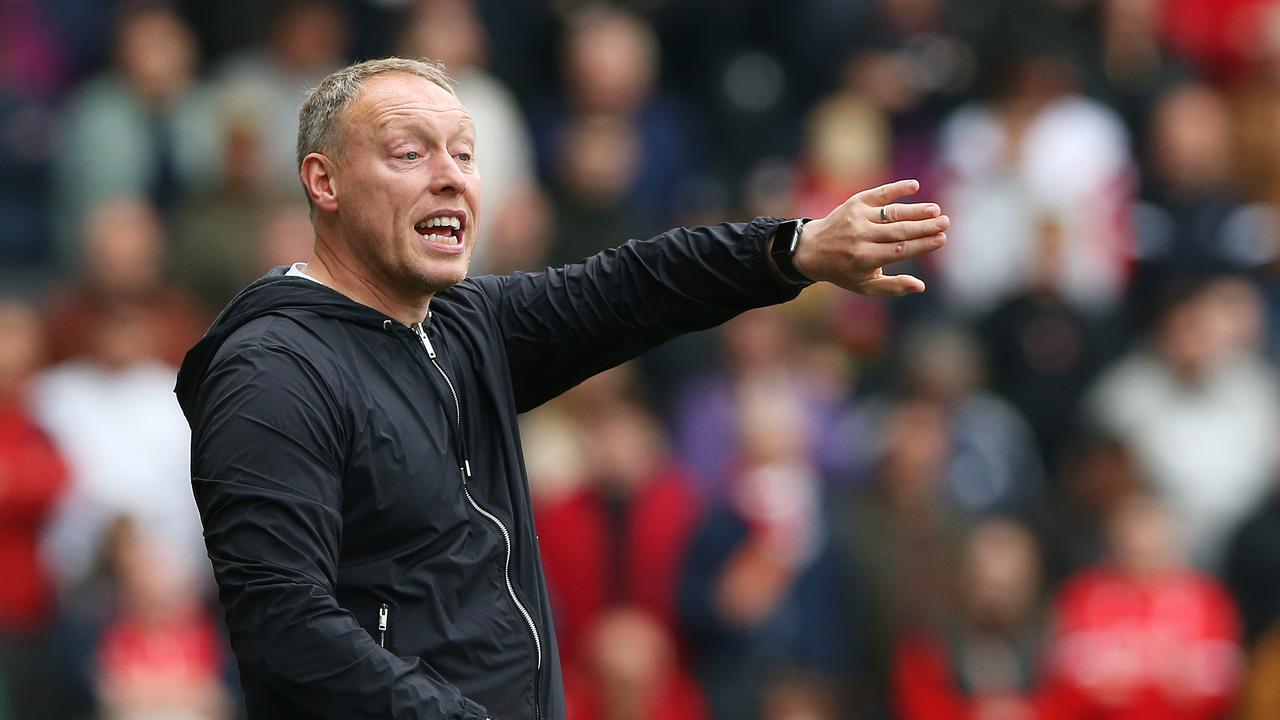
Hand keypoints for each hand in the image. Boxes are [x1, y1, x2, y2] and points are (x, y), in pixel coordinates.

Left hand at [792, 179, 948, 296]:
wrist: (812, 250)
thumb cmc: (845, 271)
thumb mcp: (866, 286)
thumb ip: (894, 287)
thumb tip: (921, 286)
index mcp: (865, 259)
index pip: (900, 250)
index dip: (923, 244)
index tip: (942, 239)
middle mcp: (861, 237)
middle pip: (899, 230)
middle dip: (925, 227)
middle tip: (945, 222)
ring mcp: (857, 217)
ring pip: (892, 213)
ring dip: (916, 210)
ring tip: (935, 210)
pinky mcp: (854, 203)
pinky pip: (879, 193)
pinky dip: (896, 189)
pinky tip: (914, 186)